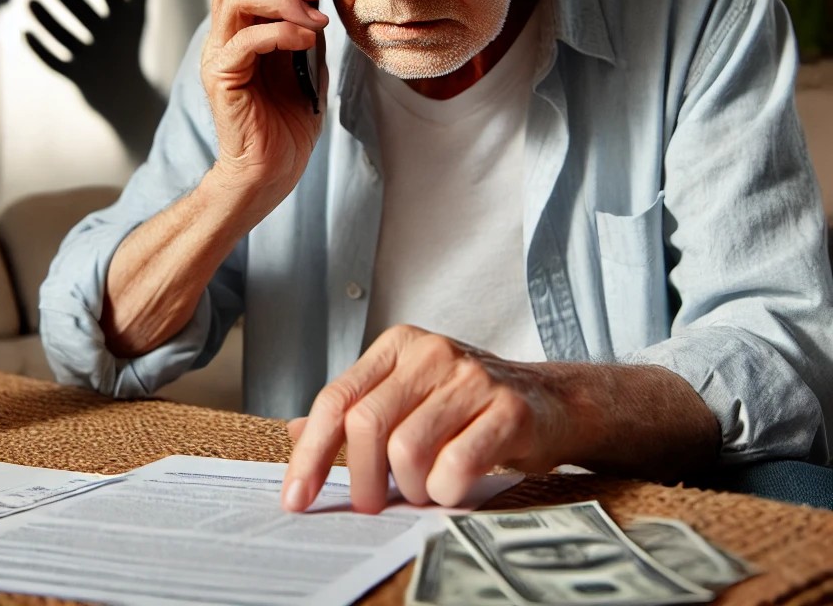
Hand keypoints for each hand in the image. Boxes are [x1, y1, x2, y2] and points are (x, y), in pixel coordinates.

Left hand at [25, 0, 163, 155]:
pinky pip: (56, 62)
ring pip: (65, 36)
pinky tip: (24, 32)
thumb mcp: (136, 17)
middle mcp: (110, 39)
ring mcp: (93, 60)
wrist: (127, 96)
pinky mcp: (78, 78)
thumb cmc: (127, 47)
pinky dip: (40, 49)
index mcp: (124, 20)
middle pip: (83, 12)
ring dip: (45, 19)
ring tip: (28, 1)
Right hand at [201, 0, 328, 206]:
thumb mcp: (306, 62)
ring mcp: (220, 56)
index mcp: (243, 28)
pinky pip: (246, 38)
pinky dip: (280, 31)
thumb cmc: (288, 121)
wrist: (274, 170)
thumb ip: (304, 26)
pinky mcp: (223, 78)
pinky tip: (305, 41)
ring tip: (313, 20)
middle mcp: (224, 36)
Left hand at [281, 325, 573, 513]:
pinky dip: (446, 491)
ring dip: (409, 488)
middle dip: (361, 479)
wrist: (553, 402)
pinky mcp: (508, 409)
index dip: (311, 452)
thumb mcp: (409, 394)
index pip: (337, 398)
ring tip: (424, 488)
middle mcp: (431, 352)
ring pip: (407, 450)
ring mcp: (472, 377)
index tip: (296, 497)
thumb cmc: (471, 405)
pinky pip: (455, 466)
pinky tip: (454, 486)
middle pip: (366, 424)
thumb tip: (295, 432)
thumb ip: (357, 408)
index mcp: (399, 345)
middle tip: (373, 503)